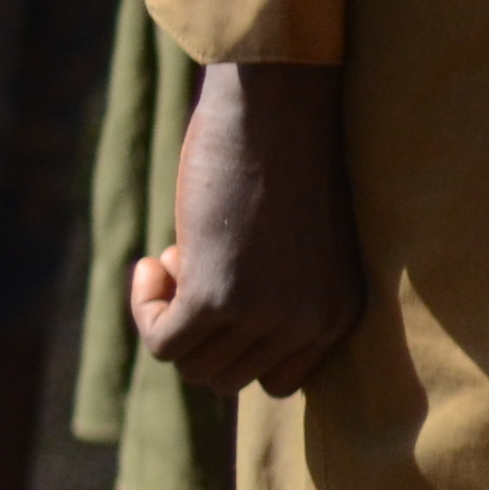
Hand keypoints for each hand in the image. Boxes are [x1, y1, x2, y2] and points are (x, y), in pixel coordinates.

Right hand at [140, 62, 363, 397]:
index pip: (278, 381)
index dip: (237, 342)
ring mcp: (270, 313)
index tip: (225, 290)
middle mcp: (314, 323)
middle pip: (229, 378)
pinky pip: (164, 344)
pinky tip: (153, 261)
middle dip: (200, 328)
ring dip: (172, 315)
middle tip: (198, 260)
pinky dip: (146, 309)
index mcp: (342, 314)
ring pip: (193, 366)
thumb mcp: (296, 248)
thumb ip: (274, 298)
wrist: (274, 108)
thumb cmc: (283, 163)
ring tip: (184, 250)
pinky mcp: (219, 297)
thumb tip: (211, 343)